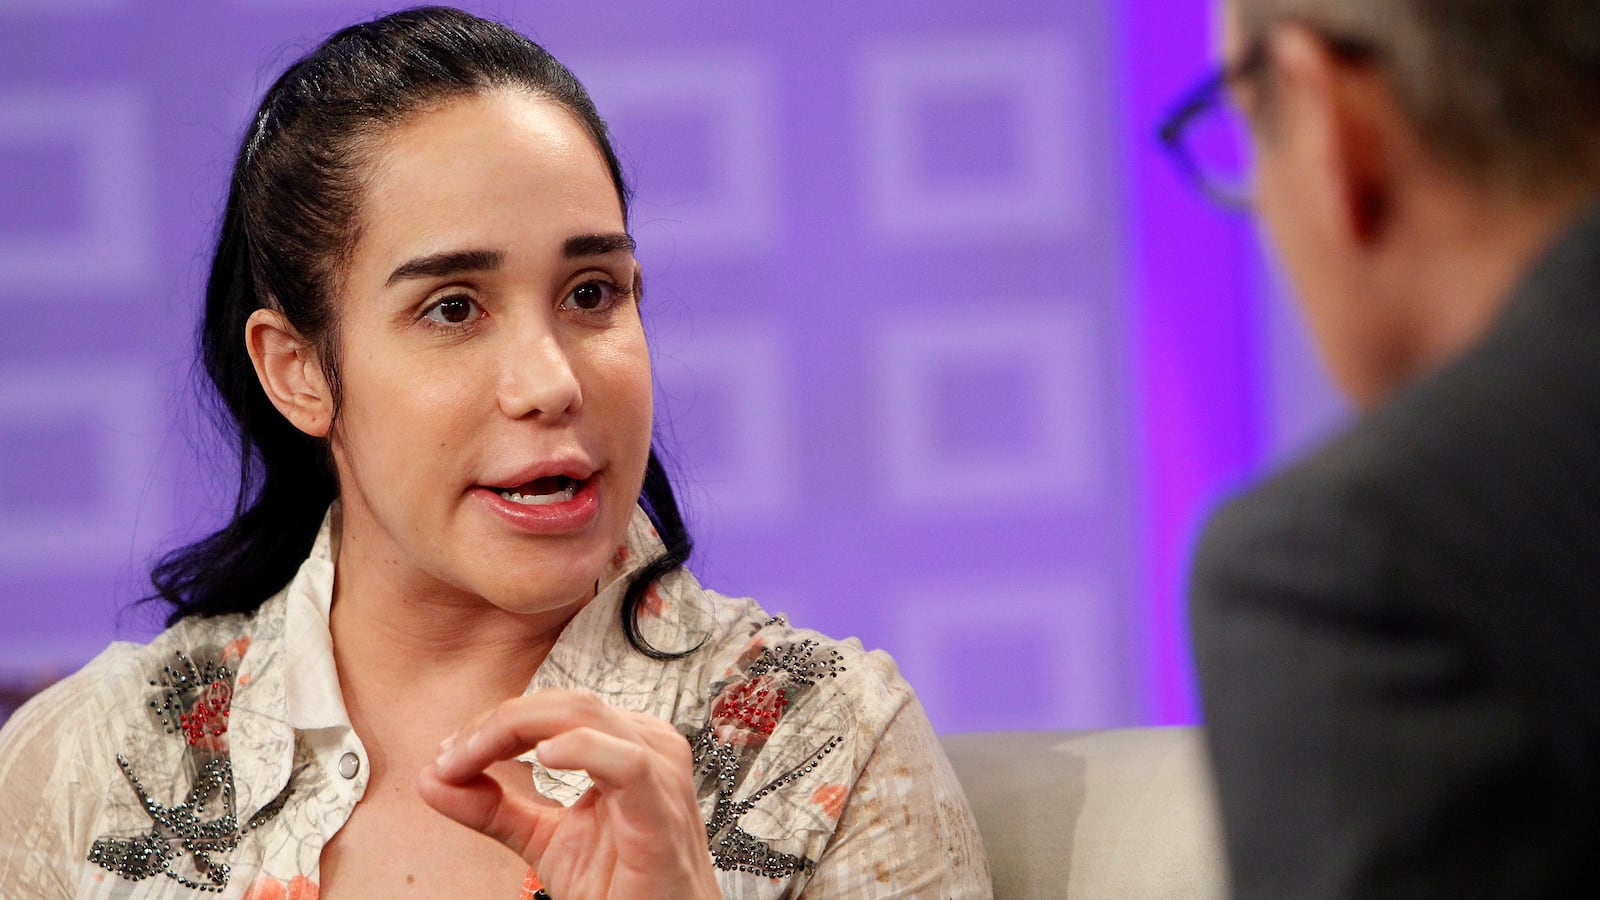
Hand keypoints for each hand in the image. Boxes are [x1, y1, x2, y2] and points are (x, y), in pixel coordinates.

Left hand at [417, 689, 720, 899]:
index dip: (493, 725)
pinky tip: (543, 757)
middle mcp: (645, 746)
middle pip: (564, 703)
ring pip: (586, 715)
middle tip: (450, 757)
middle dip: (497, 724)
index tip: (447, 758)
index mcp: (623, 743)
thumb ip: (492, 809)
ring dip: (515, 730)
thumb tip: (432, 778)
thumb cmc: (623, 886)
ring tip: (471, 758)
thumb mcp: (543, 841)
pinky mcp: (661, 811)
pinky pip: (625, 762)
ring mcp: (659, 774)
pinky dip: (580, 749)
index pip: (551, 710)